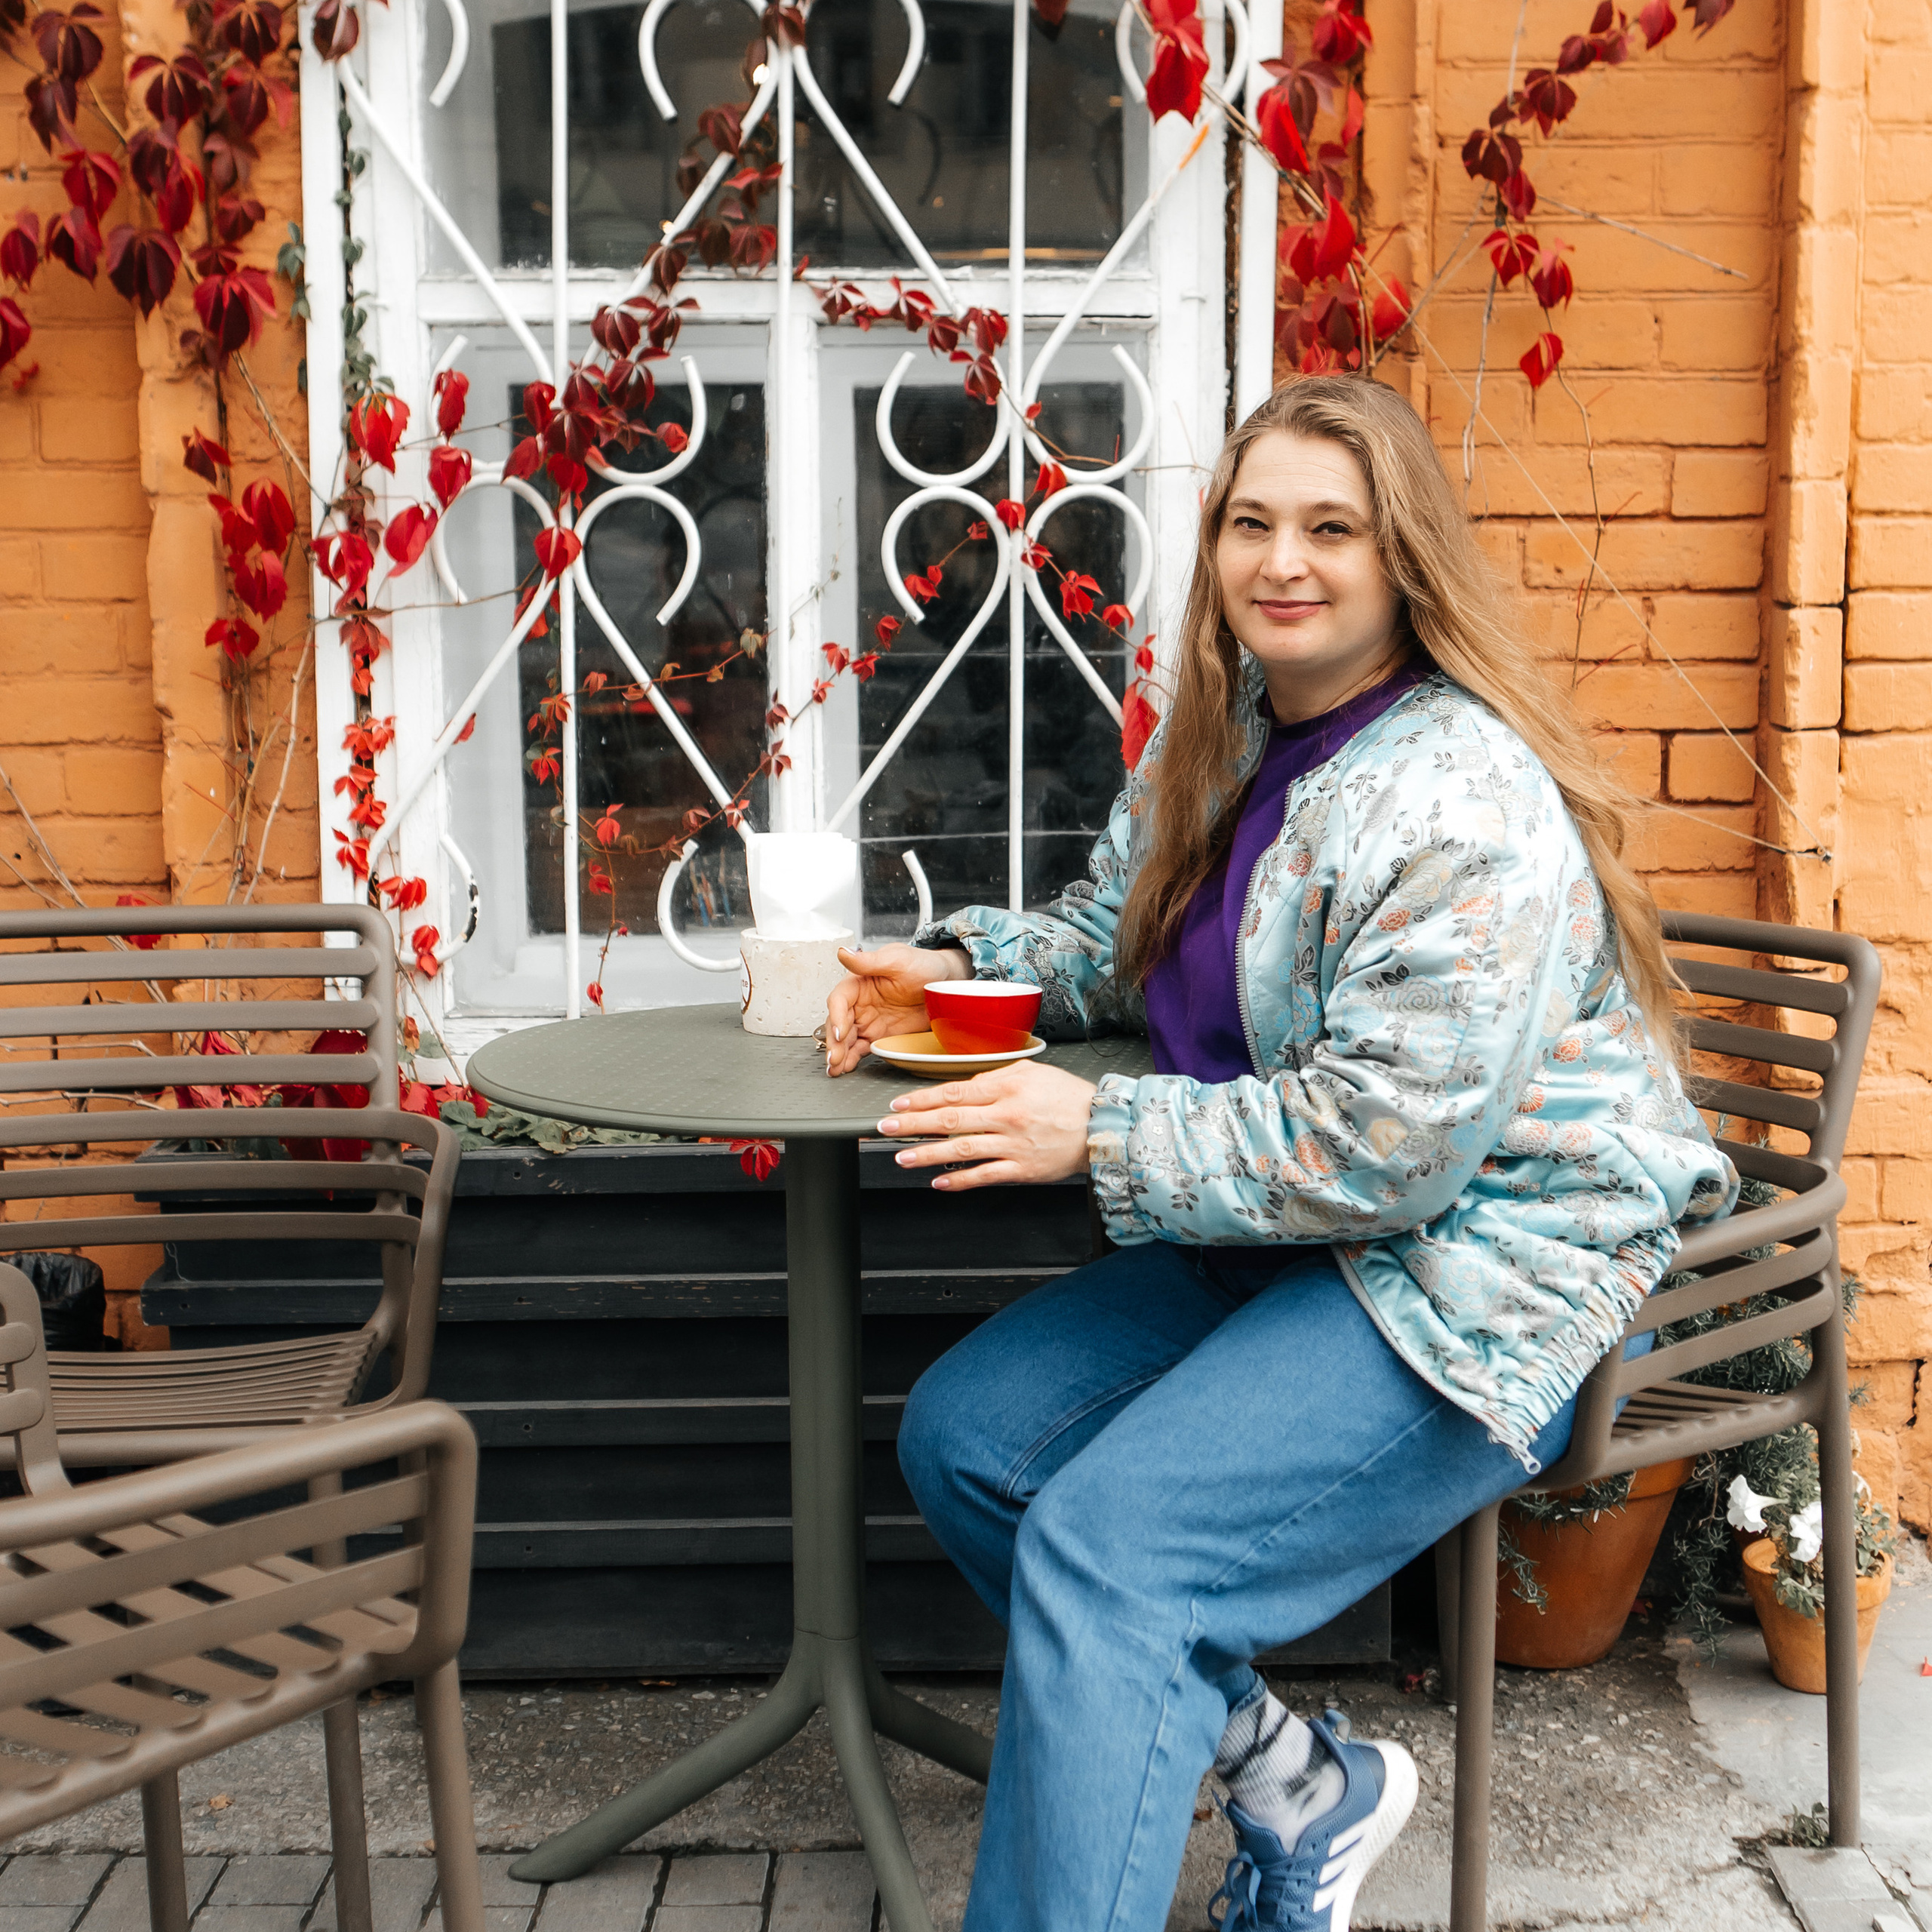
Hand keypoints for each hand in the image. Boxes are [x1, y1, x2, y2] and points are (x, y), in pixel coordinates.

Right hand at [825, 942, 969, 1075]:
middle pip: (839, 1023)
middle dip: (834, 1042)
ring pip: (846, 1039)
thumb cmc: (922, 965)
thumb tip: (843, 953)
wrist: (945, 984)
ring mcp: (868, 1021)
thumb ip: (868, 961)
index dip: (836, 1017)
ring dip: (839, 1054)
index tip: (839, 1032)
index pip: (839, 1000)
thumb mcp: (897, 960)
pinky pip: (861, 1049)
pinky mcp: (879, 1035)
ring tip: (835, 1069)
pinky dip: (852, 1058)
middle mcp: (859, 1003)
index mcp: (859, 983)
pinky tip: (846, 1068)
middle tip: (834, 1059)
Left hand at [874, 1061, 1097, 1190]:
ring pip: (961, 1149)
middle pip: (950, 1120)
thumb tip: (965, 1087)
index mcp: (1007, 1088)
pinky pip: (985, 1175)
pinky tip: (939, 1181)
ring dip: (927, 1153)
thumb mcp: (1032, 1072)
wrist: (1102, 1126)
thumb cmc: (1068, 1098)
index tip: (899, 1104)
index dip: (922, 1099)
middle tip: (885, 1128)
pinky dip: (959, 1179)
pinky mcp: (1022, 1169)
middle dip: (912, 1124)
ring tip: (902, 1156)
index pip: (954, 1093)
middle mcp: (1007, 1115)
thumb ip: (995, 1078)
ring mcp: (1014, 1144)